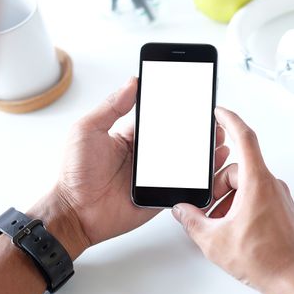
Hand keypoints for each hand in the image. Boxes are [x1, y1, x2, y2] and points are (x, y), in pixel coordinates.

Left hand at [29, 77, 229, 258]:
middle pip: (177, 140)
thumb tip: (132, 81)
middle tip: (213, 120)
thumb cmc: (75, 172)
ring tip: (218, 140)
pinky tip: (210, 169)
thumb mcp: (88, 130)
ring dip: (202, 152)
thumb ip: (111, 106)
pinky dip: (198, 180)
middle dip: (196, 130)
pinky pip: (182, 186)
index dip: (176, 109)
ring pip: (184, 162)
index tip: (193, 97)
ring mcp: (154, 177)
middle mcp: (145, 156)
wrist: (74, 212)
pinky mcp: (159, 196)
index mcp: (131, 137)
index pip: (160, 118)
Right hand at [172, 107, 293, 293]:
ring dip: (229, 199)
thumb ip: (193, 221)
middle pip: (238, 169)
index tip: (219, 112)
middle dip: (217, 185)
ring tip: (220, 224)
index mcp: (257, 183)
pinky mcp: (282, 211)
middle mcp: (271, 186)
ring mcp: (279, 198)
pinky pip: (257, 198)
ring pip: (247, 185)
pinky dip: (242, 207)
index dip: (230, 120)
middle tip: (206, 206)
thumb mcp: (215, 240)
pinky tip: (233, 229)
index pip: (244, 137)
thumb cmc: (267, 260)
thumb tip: (183, 211)